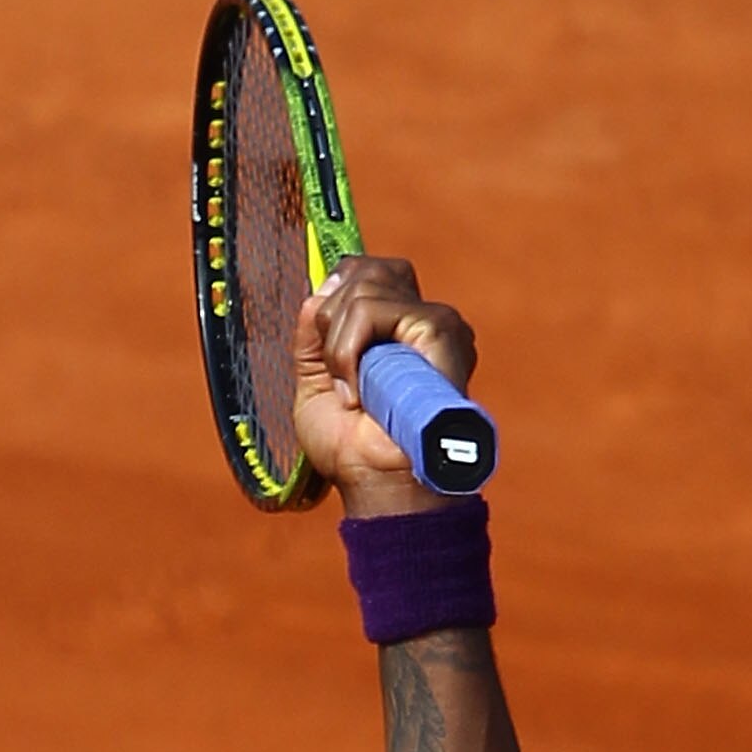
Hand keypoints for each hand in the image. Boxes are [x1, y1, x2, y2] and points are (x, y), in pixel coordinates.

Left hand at [294, 254, 476, 516]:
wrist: (375, 482)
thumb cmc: (351, 448)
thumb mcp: (313, 382)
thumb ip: (312, 334)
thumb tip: (317, 290)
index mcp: (396, 327)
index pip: (364, 271)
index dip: (334, 294)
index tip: (323, 341)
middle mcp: (418, 318)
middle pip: (365, 269)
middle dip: (331, 317)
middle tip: (336, 374)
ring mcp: (433, 321)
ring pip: (364, 288)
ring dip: (337, 345)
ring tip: (350, 392)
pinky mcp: (439, 328)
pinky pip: (373, 309)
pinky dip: (349, 350)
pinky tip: (359, 392)